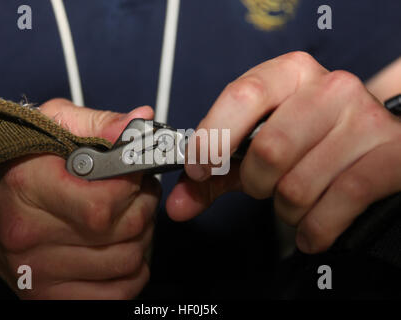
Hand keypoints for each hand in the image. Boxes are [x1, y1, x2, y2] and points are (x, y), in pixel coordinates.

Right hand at [0, 99, 159, 298]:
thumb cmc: (23, 170)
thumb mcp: (53, 128)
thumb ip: (100, 123)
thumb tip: (142, 120)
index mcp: (28, 187)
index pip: (103, 202)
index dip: (133, 185)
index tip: (133, 174)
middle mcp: (30, 237)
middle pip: (125, 231)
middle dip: (144, 206)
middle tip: (136, 193)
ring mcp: (41, 274)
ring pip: (130, 261)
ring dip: (143, 236)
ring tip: (128, 218)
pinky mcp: (52, 298)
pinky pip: (122, 292)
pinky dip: (134, 270)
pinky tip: (119, 247)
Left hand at [166, 52, 400, 253]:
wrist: (370, 137)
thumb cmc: (307, 137)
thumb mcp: (256, 143)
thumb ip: (216, 171)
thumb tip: (178, 204)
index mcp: (290, 73)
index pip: (242, 96)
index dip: (212, 137)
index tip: (197, 169)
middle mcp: (330, 88)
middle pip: (268, 150)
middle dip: (255, 183)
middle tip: (261, 185)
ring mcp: (364, 120)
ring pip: (298, 186)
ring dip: (286, 209)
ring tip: (294, 201)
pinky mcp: (391, 156)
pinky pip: (337, 204)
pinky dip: (314, 229)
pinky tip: (312, 227)